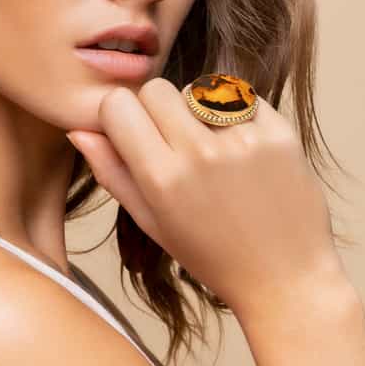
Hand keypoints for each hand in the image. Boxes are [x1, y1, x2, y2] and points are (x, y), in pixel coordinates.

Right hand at [66, 77, 342, 313]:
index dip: (120, 114)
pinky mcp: (278, 132)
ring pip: (196, 87)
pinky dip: (234, 112)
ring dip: (195, 109)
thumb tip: (78, 130)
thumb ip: (110, 172)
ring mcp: (243, 140)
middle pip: (155, 87)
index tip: (132, 131)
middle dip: (155, 108)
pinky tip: (241, 144)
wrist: (286, 278)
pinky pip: (239, 94)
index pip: (118, 104)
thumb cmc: (210, 253)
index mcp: (161, 178)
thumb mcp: (150, 221)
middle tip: (173, 140)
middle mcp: (199, 153)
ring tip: (211, 146)